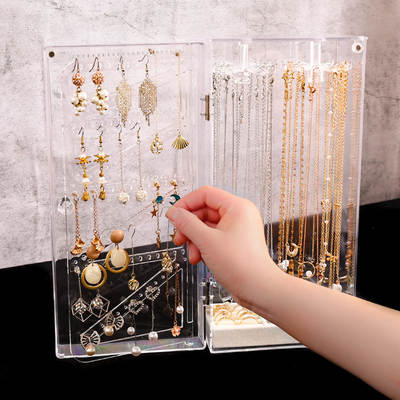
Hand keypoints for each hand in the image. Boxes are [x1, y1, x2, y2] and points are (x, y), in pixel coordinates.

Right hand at [165, 186, 281, 309]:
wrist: (258, 289)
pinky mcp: (235, 242)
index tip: (173, 215)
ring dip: (195, 239)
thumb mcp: (206, 241)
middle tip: (179, 238)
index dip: (186, 203)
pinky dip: (203, 246)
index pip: (205, 194)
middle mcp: (239, 215)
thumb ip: (187, 223)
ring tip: (193, 254)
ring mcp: (237, 228)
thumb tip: (174, 213)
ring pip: (207, 226)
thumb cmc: (241, 265)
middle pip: (204, 210)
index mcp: (237, 207)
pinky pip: (213, 237)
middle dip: (189, 226)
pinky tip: (199, 258)